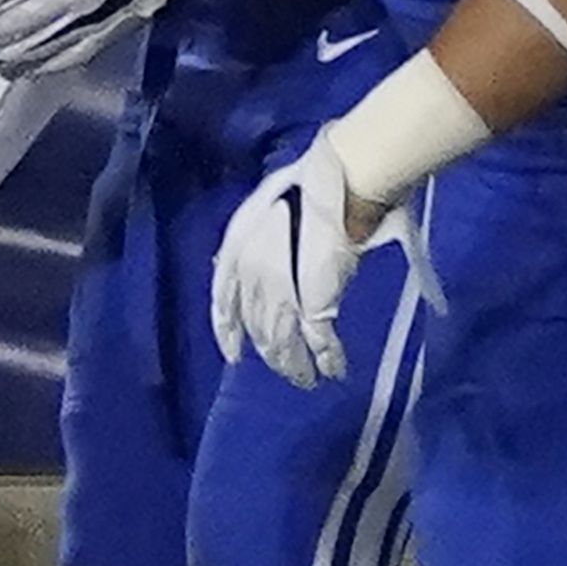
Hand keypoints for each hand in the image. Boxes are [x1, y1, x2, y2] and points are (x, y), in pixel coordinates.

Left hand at [210, 131, 387, 389]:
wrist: (343, 185)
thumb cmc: (316, 190)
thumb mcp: (276, 214)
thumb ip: (266, 245)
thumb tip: (275, 272)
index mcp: (237, 249)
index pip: (223, 300)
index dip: (227, 331)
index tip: (232, 354)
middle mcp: (251, 274)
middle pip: (257, 326)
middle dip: (269, 352)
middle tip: (283, 370)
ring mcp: (282, 291)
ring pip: (281, 341)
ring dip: (294, 365)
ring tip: (306, 380)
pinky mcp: (315, 303)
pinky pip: (317, 343)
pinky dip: (326, 360)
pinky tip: (333, 371)